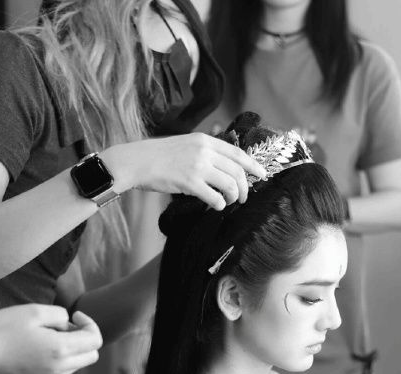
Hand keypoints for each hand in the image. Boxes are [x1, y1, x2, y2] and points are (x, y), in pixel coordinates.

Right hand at [0, 305, 102, 373]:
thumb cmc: (3, 329)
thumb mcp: (34, 312)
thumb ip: (60, 315)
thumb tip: (69, 324)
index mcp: (60, 349)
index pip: (95, 341)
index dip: (90, 324)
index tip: (75, 316)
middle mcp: (60, 367)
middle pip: (92, 355)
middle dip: (86, 338)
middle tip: (66, 326)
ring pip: (79, 364)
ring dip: (75, 348)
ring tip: (52, 335)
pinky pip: (64, 370)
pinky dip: (63, 357)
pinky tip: (44, 346)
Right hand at [103, 133, 266, 210]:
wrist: (137, 161)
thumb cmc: (159, 157)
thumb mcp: (185, 144)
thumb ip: (205, 151)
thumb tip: (223, 165)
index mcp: (205, 140)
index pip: (238, 153)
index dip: (254, 166)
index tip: (263, 175)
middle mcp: (204, 151)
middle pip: (237, 171)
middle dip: (245, 187)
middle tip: (243, 198)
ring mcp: (198, 166)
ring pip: (230, 184)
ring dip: (233, 197)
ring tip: (228, 203)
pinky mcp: (189, 182)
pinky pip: (214, 197)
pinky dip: (219, 204)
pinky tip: (216, 206)